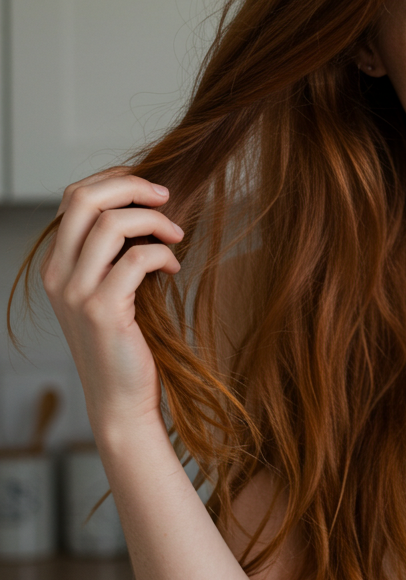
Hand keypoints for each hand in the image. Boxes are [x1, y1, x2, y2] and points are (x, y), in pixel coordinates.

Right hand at [41, 171, 183, 441]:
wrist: (119, 399)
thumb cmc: (123, 342)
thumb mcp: (110, 291)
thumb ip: (113, 254)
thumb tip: (145, 209)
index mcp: (56, 264)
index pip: (74, 198)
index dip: (114, 181)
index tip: (150, 189)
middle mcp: (58, 275)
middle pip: (85, 198)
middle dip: (131, 186)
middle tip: (166, 196)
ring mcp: (76, 292)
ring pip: (112, 223)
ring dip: (154, 221)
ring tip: (176, 236)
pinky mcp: (103, 310)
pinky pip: (136, 258)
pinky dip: (162, 254)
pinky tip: (173, 267)